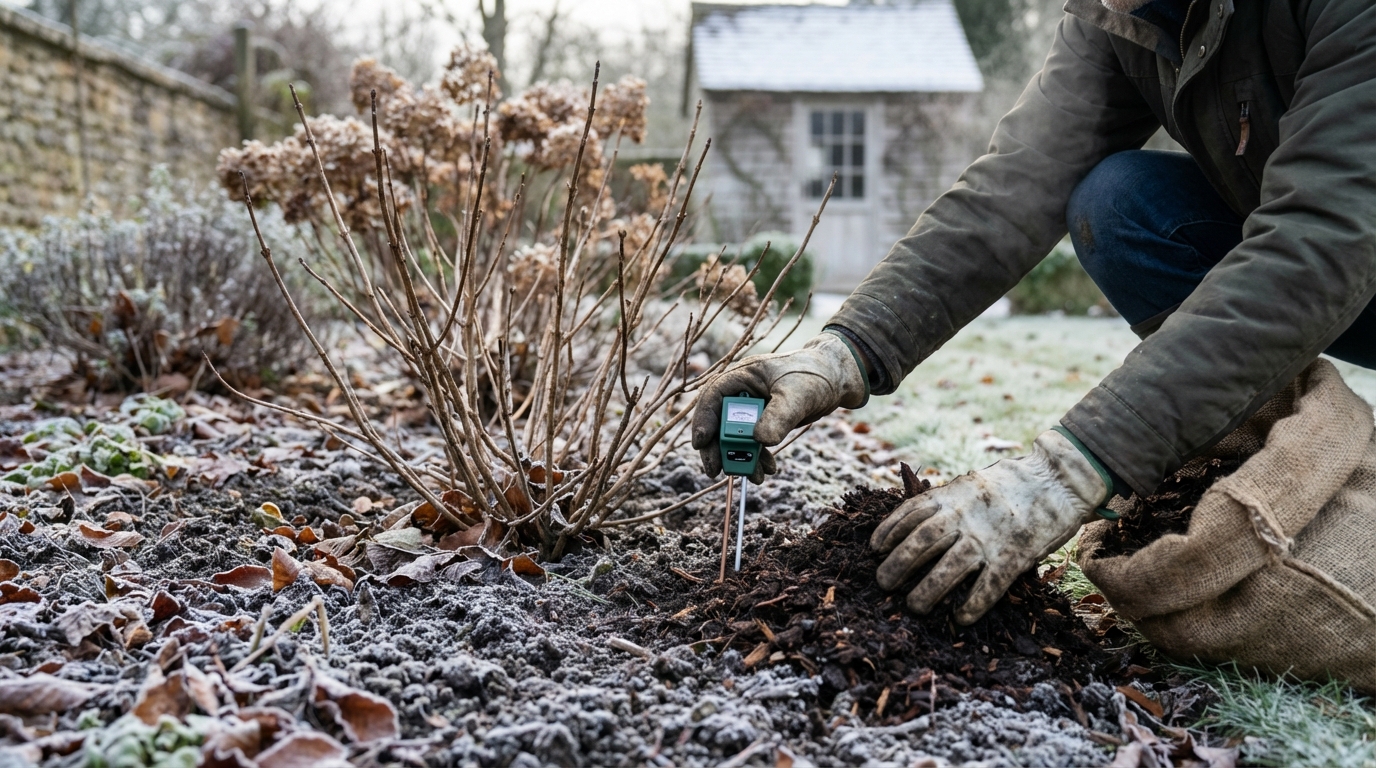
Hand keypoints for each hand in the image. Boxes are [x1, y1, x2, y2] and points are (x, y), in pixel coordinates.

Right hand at [691, 332, 866, 482]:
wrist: (835, 380)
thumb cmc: (814, 376)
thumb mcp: (797, 395)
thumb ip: (778, 416)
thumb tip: (760, 441)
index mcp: (741, 376)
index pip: (713, 397)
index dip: (703, 420)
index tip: (701, 443)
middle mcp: (740, 392)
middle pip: (718, 422)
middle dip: (719, 448)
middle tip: (716, 471)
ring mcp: (749, 409)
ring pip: (734, 437)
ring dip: (741, 458)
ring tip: (754, 476)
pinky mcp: (761, 422)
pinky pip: (752, 443)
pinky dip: (757, 458)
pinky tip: (767, 469)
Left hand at [869, 430, 1106, 623]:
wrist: (1056, 480)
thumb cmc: (1009, 486)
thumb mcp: (969, 484)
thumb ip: (945, 502)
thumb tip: (914, 525)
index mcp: (951, 495)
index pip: (910, 514)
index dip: (888, 532)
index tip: (875, 549)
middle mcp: (964, 516)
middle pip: (922, 543)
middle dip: (897, 565)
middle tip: (883, 584)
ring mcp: (988, 537)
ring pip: (949, 568)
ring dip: (927, 591)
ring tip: (913, 607)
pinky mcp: (1013, 556)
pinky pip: (988, 586)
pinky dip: (973, 604)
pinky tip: (961, 618)